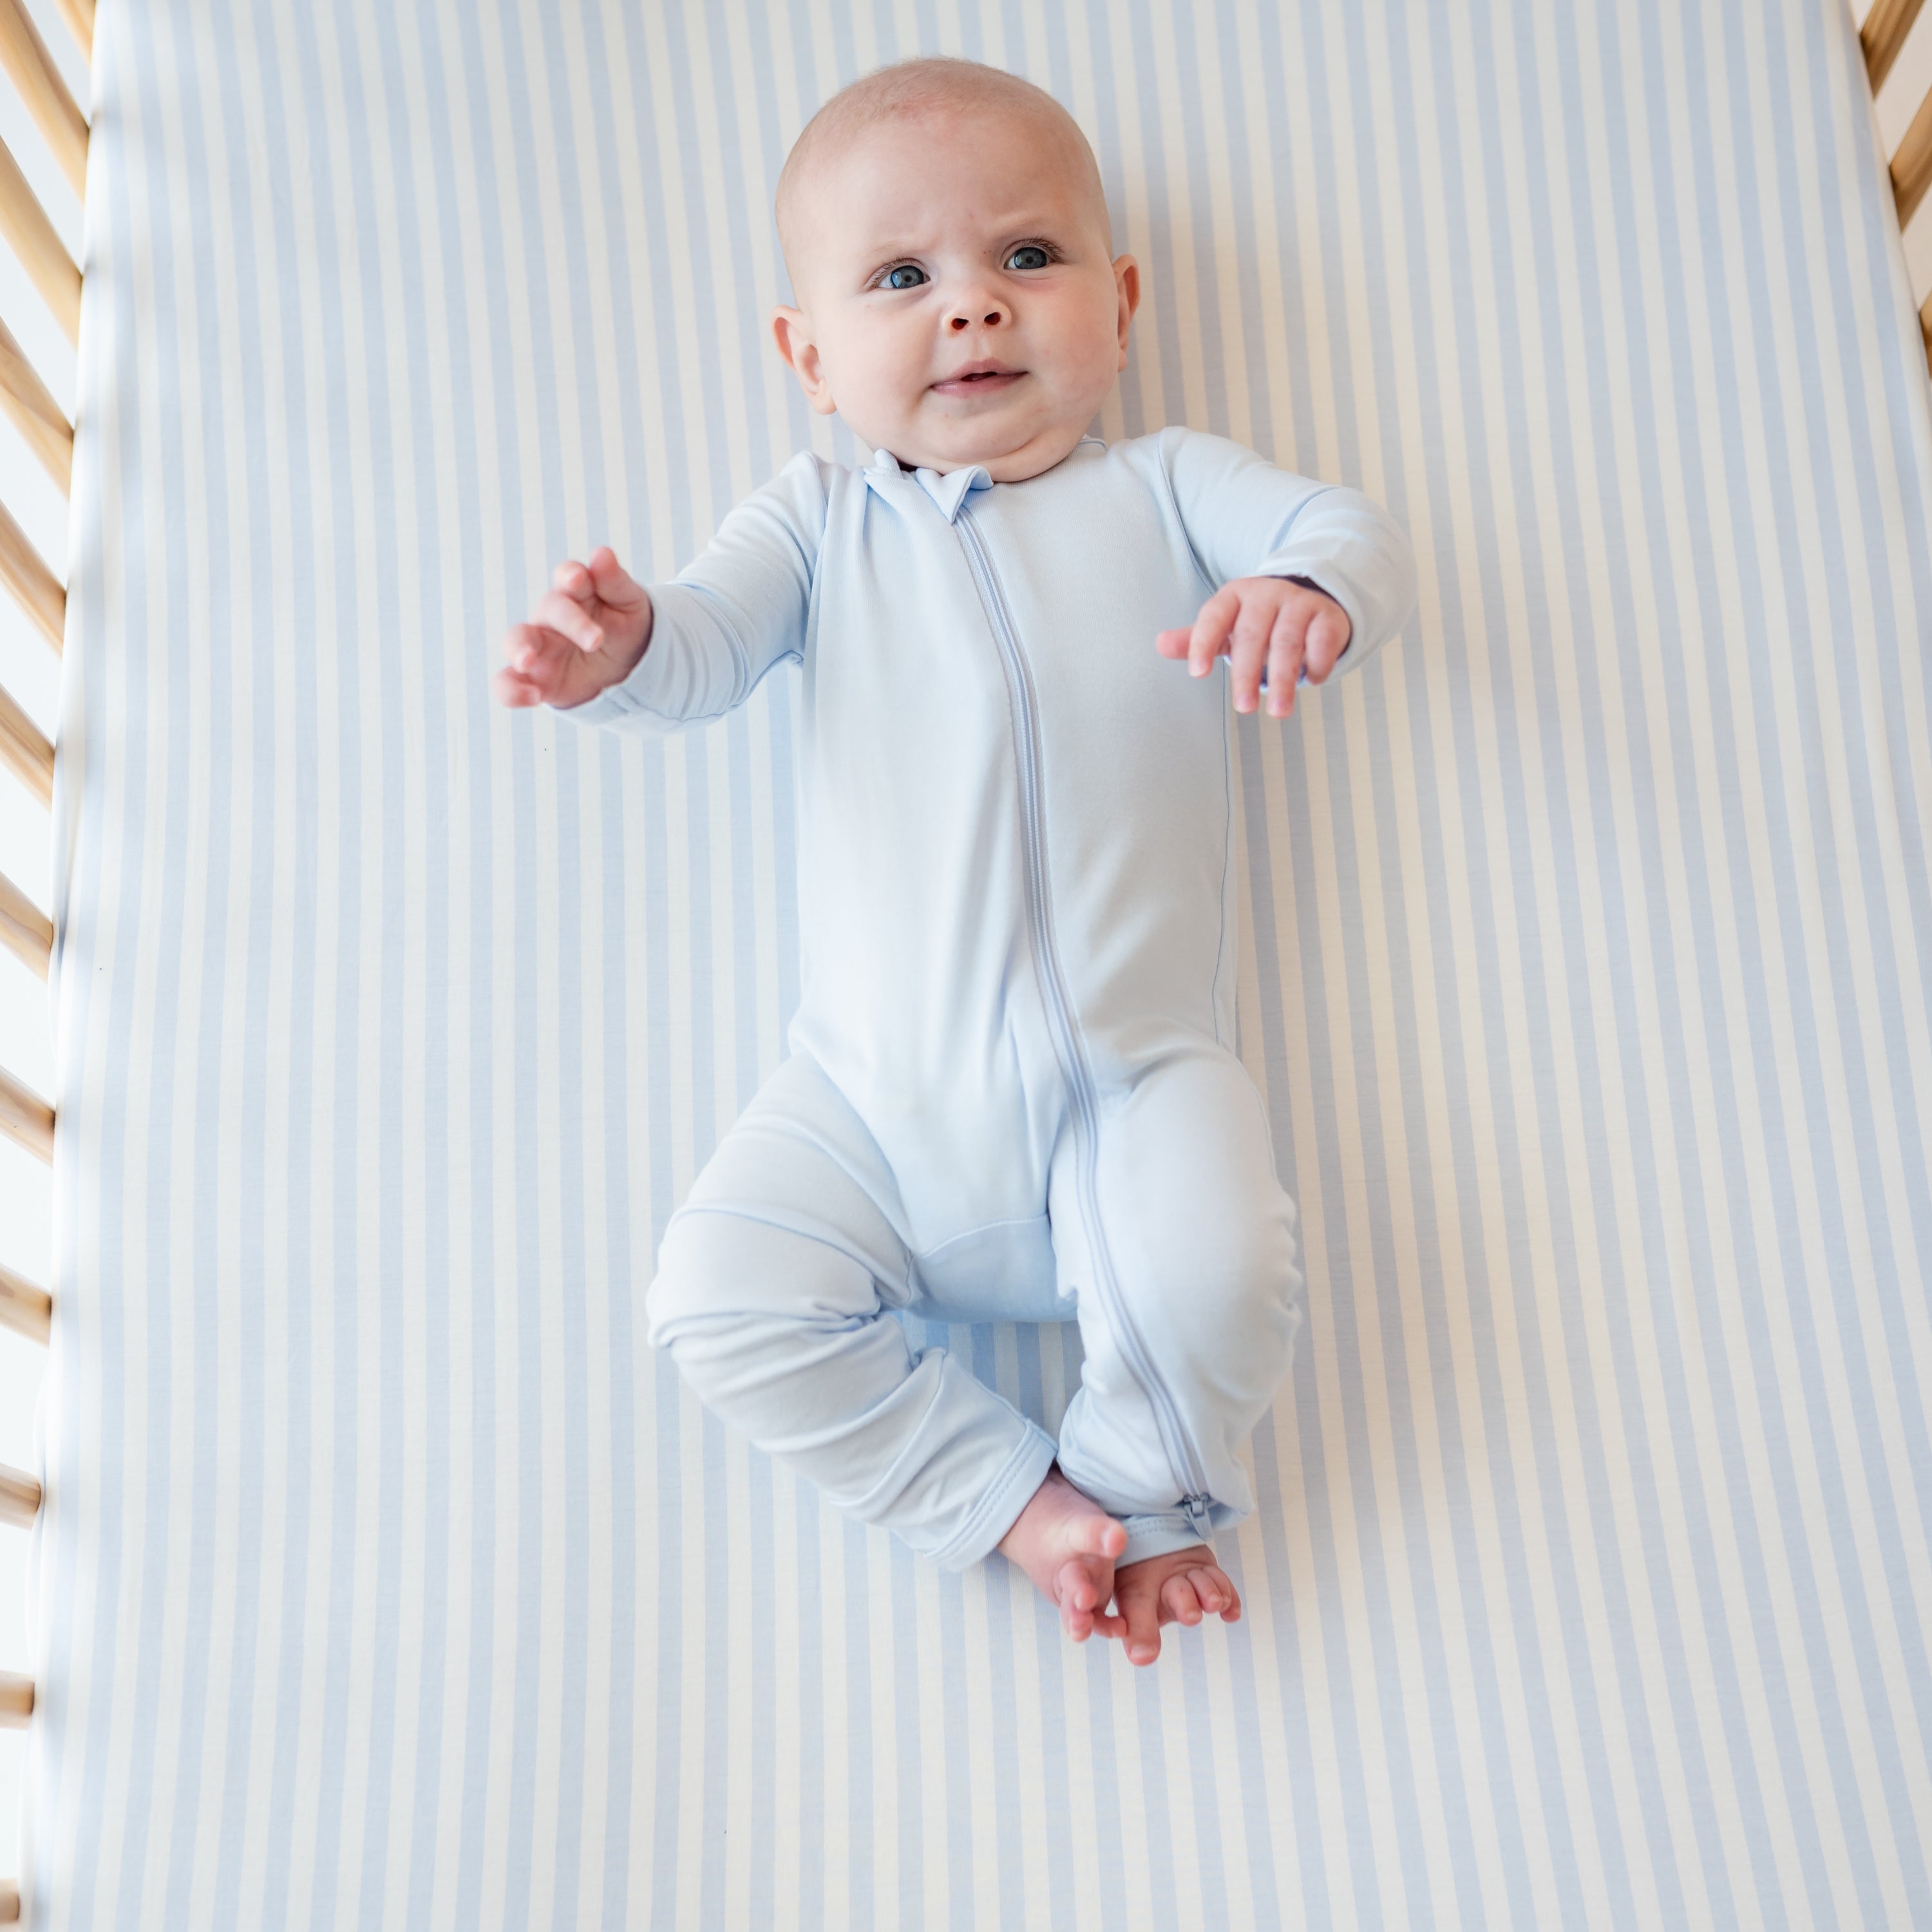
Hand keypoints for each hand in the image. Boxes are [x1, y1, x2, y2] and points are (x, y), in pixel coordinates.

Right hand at [492, 545, 653, 711]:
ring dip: (519, 648)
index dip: (571, 577)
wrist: (627, 668)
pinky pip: (508, 683)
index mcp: (577, 593)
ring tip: (528, 661)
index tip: (579, 580)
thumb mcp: (628, 604)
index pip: (569, 577)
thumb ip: (615, 582)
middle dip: (570, 621)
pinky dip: (512, 691)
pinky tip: (531, 698)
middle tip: (596, 640)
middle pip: (550, 609)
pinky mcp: (535, 679)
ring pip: (516, 640)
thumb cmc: (624, 627)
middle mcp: (553, 617)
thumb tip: (602, 554)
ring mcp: (540, 647)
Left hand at [1155, 575, 1350, 717]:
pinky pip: (1322, 640)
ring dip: (1284, 679)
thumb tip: (1159, 645)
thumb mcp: (1225, 626)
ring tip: (1279, 712)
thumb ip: (1195, 638)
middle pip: (1252, 635)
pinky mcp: (1327, 616)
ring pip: (1288, 642)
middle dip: (1246, 674)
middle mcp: (1266, 595)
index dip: (1203, 643)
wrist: (1310, 597)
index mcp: (1234, 596)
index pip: (1213, 617)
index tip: (1197, 673)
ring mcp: (1298, 603)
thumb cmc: (1258, 619)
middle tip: (1244, 708)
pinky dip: (1317, 663)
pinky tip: (1312, 680)